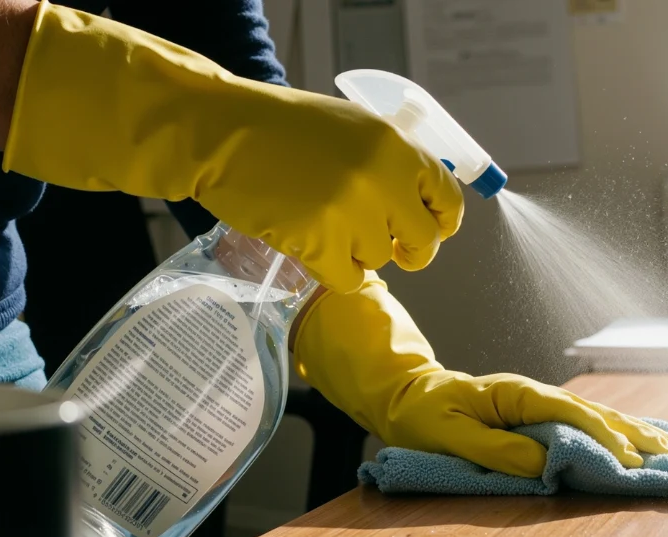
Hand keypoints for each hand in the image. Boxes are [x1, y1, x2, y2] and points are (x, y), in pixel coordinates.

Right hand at [2, 3, 462, 292]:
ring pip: (380, 259)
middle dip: (411, 251)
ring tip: (325, 225)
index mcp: (396, 147)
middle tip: (394, 250)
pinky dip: (333, 270)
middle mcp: (383, 180)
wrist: (219, 131)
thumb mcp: (352, 128)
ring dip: (357, 251)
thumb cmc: (280, 127)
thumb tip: (419, 201)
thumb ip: (390, 162)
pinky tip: (313, 246)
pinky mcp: (322, 243)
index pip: (448, 198)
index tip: (431, 229)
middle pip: (424, 240)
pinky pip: (349, 278)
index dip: (442, 220)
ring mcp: (353, 214)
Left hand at [292, 273, 667, 477]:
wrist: (406, 396)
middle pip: (591, 411)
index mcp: (515, 393)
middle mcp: (532, 394)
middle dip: (629, 431)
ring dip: (628, 429)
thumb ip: (495, 450)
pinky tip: (634, 434)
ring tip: (666, 443)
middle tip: (666, 451)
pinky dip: (611, 428)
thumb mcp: (450, 436)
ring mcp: (536, 402)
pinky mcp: (535, 414)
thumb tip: (542, 464)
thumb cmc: (423, 416)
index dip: (600, 433)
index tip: (627, 456)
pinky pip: (580, 420)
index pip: (568, 411)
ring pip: (591, 414)